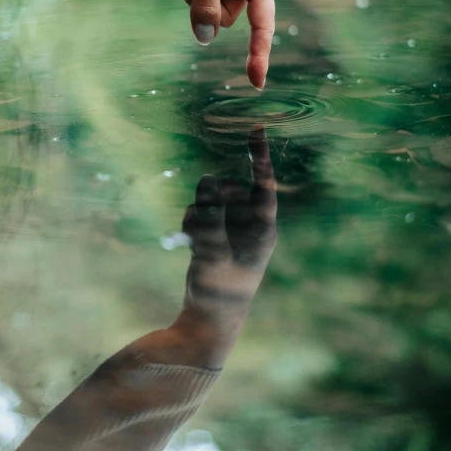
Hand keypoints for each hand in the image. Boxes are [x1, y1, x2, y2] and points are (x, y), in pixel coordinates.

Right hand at [171, 128, 277, 366]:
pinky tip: (186, 241)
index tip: (257, 128)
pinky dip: (193, 221)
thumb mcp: (212, 252)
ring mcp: (235, 230)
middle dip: (209, 198)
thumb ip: (209, 215)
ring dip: (198, 211)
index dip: (260, 156)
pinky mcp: (219, 236)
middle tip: (197, 221)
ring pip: (212, 201)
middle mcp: (252, 226)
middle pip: (230, 190)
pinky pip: (204, 213)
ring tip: (192, 238)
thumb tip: (205, 177)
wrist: (208, 322)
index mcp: (263, 229)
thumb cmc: (219, 292)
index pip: (264, 184)